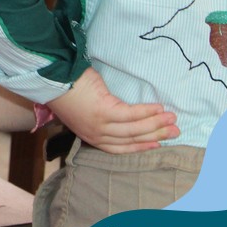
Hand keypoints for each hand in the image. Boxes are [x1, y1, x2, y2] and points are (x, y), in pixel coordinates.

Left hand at [47, 67, 179, 153]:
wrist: (51, 78)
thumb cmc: (67, 89)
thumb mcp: (84, 110)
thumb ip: (101, 117)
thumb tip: (122, 115)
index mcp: (90, 135)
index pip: (120, 147)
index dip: (141, 146)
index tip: (157, 143)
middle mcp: (95, 134)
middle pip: (131, 139)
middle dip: (156, 135)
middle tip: (175, 131)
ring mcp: (99, 124)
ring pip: (133, 128)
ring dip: (156, 124)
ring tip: (172, 119)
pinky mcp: (103, 112)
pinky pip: (130, 114)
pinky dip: (146, 112)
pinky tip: (159, 108)